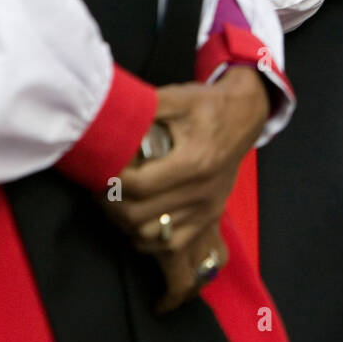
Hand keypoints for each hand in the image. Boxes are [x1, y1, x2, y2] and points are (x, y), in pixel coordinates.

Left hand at [101, 68, 268, 307]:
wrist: (244, 116)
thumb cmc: (206, 105)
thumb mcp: (175, 98)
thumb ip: (142, 109)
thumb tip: (105, 119)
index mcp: (194, 161)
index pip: (138, 186)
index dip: (110, 181)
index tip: (99, 169)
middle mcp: (202, 191)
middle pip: (139, 215)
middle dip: (110, 203)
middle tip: (98, 187)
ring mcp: (207, 207)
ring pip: (151, 235)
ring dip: (125, 221)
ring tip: (115, 201)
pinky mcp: (210, 216)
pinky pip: (171, 244)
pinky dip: (148, 238)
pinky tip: (137, 219)